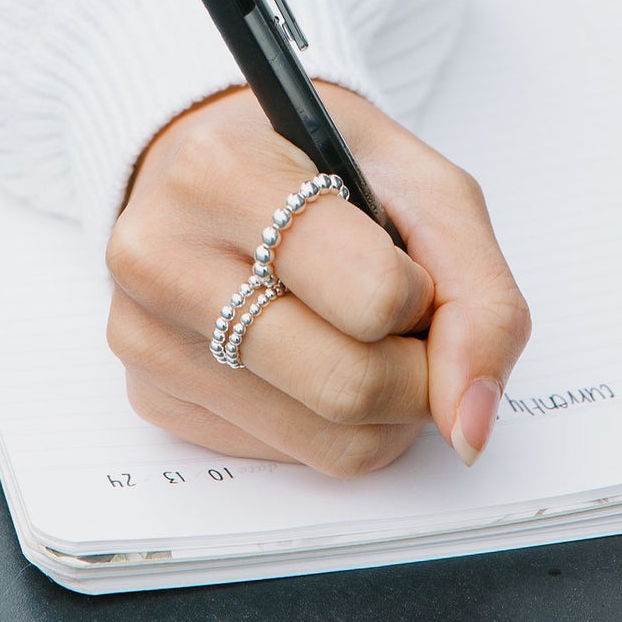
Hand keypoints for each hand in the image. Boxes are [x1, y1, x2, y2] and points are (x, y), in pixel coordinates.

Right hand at [106, 85, 530, 478]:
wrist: (218, 162)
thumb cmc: (319, 164)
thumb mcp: (423, 187)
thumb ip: (478, 298)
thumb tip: (470, 426)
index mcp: (221, 174)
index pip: (373, 298)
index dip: (421, 296)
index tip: (406, 265)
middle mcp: (160, 257)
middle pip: (349, 389)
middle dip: (416, 373)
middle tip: (406, 322)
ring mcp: (144, 336)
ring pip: (328, 444)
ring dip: (385, 408)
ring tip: (363, 336)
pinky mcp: (151, 398)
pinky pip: (289, 459)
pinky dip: (331, 422)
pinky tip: (311, 354)